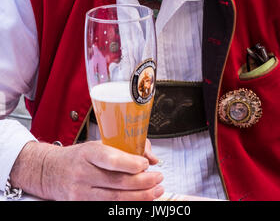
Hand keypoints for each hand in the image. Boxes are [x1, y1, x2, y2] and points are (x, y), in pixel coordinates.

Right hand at [10, 140, 163, 200]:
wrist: (51, 172)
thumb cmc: (79, 156)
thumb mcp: (97, 144)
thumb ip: (123, 148)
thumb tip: (149, 156)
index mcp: (88, 153)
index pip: (111, 159)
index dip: (131, 163)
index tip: (146, 163)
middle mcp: (83, 173)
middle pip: (117, 182)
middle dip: (143, 182)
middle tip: (158, 178)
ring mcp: (82, 193)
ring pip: (116, 198)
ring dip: (140, 196)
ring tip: (156, 191)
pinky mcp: (82, 205)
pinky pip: (109, 206)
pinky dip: (127, 205)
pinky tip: (140, 200)